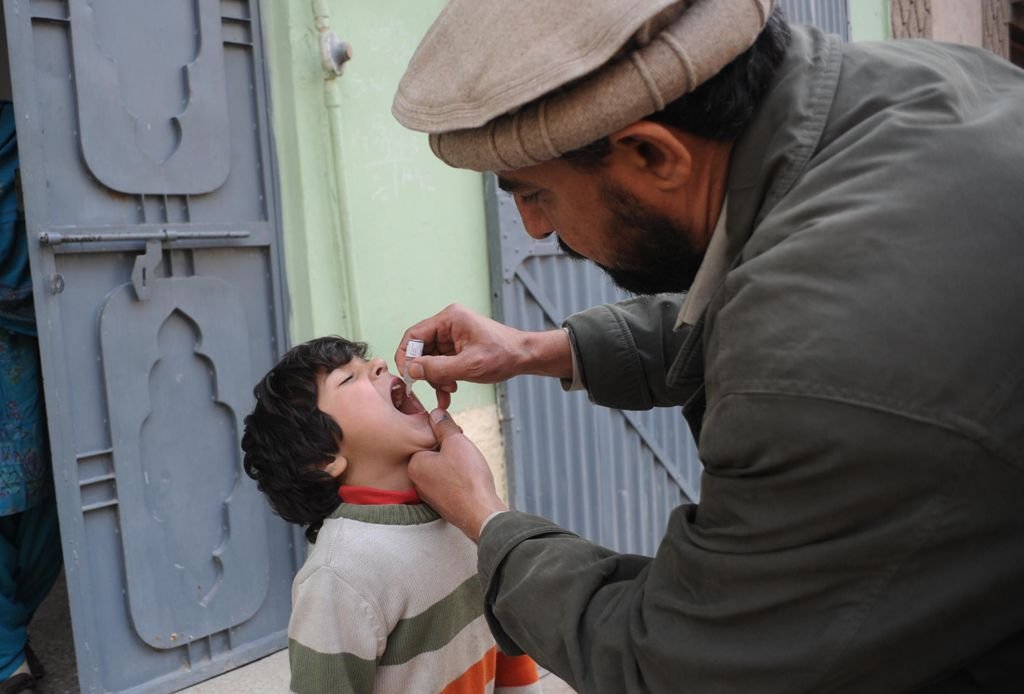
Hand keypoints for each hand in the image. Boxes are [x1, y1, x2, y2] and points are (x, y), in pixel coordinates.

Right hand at [395, 304, 571, 395]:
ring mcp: (452, 336)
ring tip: (449, 391)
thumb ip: (438, 369)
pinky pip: (441, 364)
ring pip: (430, 360)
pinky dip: (443, 379)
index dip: (406, 357)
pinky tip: (449, 393)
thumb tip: (411, 370)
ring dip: (436, 378)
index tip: (408, 377)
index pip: (414, 335)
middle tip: (437, 387)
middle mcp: (448, 324)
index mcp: (449, 319)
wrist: (525, 357)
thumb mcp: (469, 366)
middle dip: (426, 372)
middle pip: (421, 349)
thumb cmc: (503, 355)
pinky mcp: (458, 348)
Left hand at [408, 409, 508, 542]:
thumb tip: (435, 414)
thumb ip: (443, 425)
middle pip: (435, 455)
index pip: (427, 439)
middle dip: (452, 452)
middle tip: (466, 456)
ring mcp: (429, 495)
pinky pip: (450, 484)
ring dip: (457, 466)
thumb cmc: (467, 478)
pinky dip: (460, 481)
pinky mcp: (442, 504)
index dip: (446, 437)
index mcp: (415, 464)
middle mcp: (417, 481)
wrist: (481, 513)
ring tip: (470, 470)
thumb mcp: (456, 442)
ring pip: (444, 469)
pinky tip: (471, 483)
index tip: (458, 440)